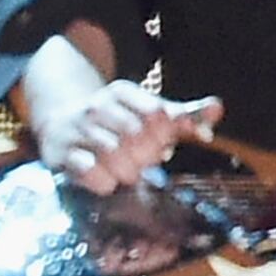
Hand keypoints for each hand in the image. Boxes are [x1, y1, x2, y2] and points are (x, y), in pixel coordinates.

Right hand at [32, 75, 218, 193]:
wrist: (59, 124)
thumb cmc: (114, 124)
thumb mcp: (146, 112)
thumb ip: (183, 115)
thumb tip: (216, 109)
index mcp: (121, 92)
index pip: (157, 114)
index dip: (164, 136)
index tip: (161, 145)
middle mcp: (96, 107)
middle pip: (136, 135)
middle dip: (146, 156)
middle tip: (143, 163)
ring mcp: (76, 131)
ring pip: (113, 154)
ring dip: (127, 171)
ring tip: (126, 173)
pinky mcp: (60, 155)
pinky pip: (89, 172)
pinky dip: (104, 182)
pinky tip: (106, 180)